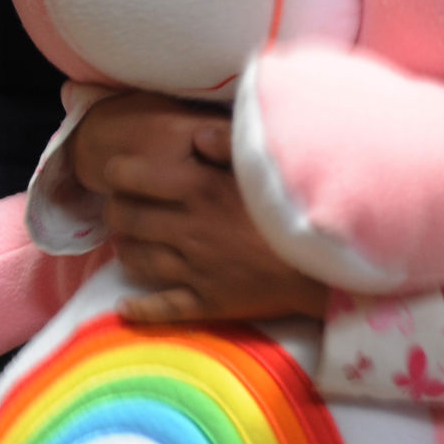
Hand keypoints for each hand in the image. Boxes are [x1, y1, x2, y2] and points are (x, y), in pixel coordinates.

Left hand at [72, 93, 330, 323]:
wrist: (328, 262)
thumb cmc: (297, 205)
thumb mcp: (264, 163)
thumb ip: (228, 141)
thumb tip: (195, 135)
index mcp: (198, 188)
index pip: (132, 178)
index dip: (118, 174)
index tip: (119, 174)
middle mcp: (187, 228)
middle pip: (126, 219)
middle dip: (116, 211)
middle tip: (122, 208)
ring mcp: (195, 269)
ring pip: (137, 261)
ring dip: (125, 250)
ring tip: (129, 243)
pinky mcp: (208, 302)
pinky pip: (162, 308)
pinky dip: (139, 309)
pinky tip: (126, 306)